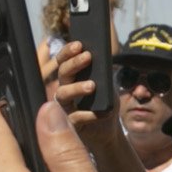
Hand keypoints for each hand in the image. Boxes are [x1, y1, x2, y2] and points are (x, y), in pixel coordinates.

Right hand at [40, 41, 123, 157]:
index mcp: (72, 77)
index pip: (64, 60)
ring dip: (77, 88)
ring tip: (92, 85)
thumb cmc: (105, 102)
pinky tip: (100, 112)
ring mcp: (65, 106)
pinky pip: (75, 117)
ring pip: (63, 94)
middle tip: (88, 56)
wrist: (108, 127)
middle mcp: (65, 89)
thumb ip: (103, 73)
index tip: (79, 44)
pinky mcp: (70, 123)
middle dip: (74, 63)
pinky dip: (88, 114)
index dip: (68, 51)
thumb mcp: (107, 84)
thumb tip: (103, 60)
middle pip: (63, 73)